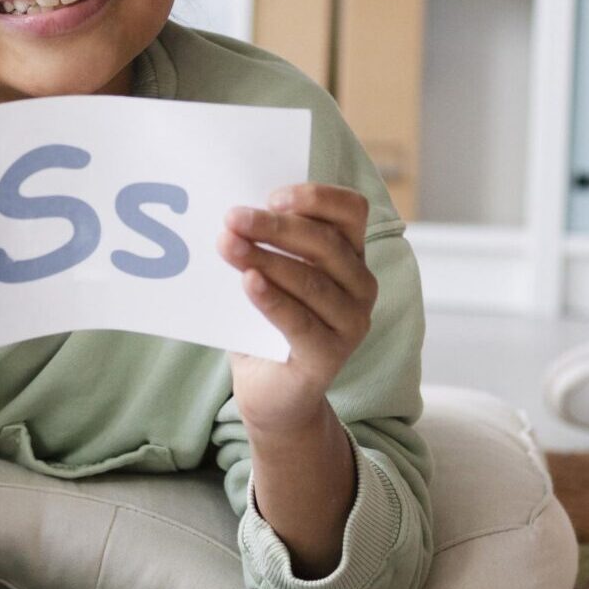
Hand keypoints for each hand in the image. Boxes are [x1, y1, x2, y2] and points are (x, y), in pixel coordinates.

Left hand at [220, 183, 376, 433]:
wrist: (271, 391)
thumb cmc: (267, 323)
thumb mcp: (269, 274)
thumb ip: (264, 245)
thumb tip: (234, 216)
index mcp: (351, 255)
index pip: (351, 212)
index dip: (316, 197)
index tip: (272, 196)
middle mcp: (361, 286)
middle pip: (325, 243)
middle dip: (275, 227)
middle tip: (233, 218)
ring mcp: (351, 322)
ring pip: (311, 280)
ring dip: (265, 258)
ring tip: (227, 245)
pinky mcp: (330, 356)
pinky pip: (300, 321)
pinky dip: (272, 298)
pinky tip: (248, 281)